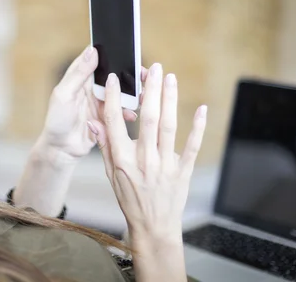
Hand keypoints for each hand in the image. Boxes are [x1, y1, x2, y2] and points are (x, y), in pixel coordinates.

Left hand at [40, 46, 139, 162]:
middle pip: (114, 76)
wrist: (61, 150)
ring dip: (131, 93)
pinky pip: (122, 111)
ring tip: (141, 95)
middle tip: (142, 74)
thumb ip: (78, 74)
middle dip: (128, 75)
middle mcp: (92, 88)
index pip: (98, 60)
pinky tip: (132, 115)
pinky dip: (128, 112)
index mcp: (81, 78)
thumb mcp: (64, 94)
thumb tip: (92, 51)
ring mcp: (102, 103)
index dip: (112, 54)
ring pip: (121, 93)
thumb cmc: (56, 121)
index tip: (127, 51)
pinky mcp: (108, 117)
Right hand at [89, 64, 207, 241]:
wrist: (153, 226)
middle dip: (151, 90)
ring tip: (170, 78)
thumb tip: (94, 121)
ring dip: (170, 100)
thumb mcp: (111, 174)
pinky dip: (198, 127)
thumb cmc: (130, 198)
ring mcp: (166, 166)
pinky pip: (193, 146)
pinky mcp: (183, 171)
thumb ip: (105, 146)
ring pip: (169, 127)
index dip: (112, 98)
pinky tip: (202, 108)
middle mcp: (144, 160)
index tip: (113, 80)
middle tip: (153, 68)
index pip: (115, 123)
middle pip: (149, 118)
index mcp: (123, 160)